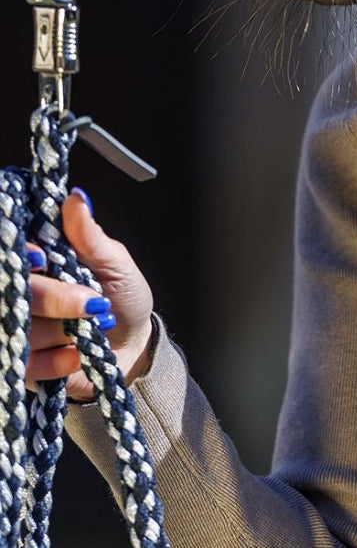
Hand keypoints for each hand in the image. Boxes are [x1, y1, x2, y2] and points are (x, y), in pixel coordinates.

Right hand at [26, 190, 154, 401]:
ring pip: (21, 328)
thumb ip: (90, 236)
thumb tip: (77, 199)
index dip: (25, 255)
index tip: (45, 260)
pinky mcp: (24, 365)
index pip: (16, 253)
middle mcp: (25, 293)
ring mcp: (20, 328)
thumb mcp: (116, 263)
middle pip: (17, 291)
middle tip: (93, 302)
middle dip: (56, 298)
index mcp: (44, 262)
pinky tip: (78, 354)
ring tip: (91, 328)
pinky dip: (58, 360)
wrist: (134, 345)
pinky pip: (27, 364)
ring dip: (63, 330)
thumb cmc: (124, 297)